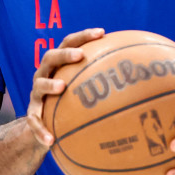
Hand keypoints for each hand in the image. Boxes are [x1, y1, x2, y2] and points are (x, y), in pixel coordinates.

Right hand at [24, 27, 104, 147]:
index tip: (102, 33)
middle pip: (50, 57)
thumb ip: (104, 81)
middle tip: (79, 55)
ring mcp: (36, 93)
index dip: (84, 36)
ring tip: (62, 87)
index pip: (69, 42)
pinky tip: (51, 141)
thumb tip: (142, 78)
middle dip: (65, 54)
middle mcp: (44, 74)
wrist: (43, 123)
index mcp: (58, 64)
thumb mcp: (83, 88)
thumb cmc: (70, 100)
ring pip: (39, 85)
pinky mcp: (33, 113)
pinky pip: (34, 122)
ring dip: (49, 84)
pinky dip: (41, 131)